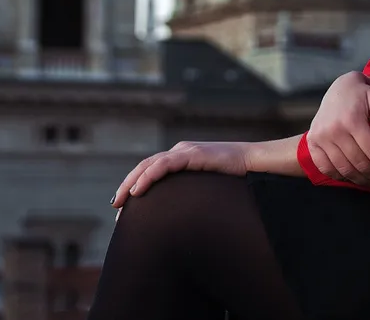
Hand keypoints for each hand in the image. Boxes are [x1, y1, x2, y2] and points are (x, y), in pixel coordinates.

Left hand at [110, 141, 249, 209]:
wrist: (254, 163)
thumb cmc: (234, 178)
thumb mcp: (206, 187)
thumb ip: (190, 194)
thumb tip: (179, 218)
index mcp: (180, 158)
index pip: (150, 171)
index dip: (134, 187)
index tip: (124, 208)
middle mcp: (179, 152)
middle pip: (144, 167)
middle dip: (127, 186)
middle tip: (115, 206)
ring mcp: (185, 151)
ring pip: (149, 165)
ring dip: (132, 182)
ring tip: (121, 200)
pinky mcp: (192, 155)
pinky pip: (164, 165)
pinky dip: (148, 176)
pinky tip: (139, 190)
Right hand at [305, 71, 369, 187]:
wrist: (338, 88)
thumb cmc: (361, 93)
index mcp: (351, 120)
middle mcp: (333, 131)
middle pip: (361, 165)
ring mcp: (320, 138)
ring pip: (345, 170)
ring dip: (364, 182)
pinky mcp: (312, 143)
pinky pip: (327, 169)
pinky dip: (343, 177)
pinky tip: (358, 179)